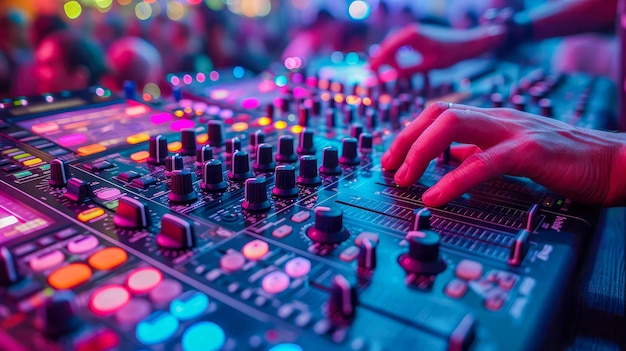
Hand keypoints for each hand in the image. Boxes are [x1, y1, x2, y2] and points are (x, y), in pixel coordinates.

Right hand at [369, 24, 505, 77]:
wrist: (468, 44)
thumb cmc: (451, 53)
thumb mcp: (428, 65)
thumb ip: (407, 70)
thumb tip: (388, 77)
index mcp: (412, 36)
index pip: (388, 49)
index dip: (378, 61)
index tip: (371, 72)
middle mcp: (411, 31)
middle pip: (388, 45)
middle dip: (379, 59)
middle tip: (370, 73)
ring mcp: (415, 33)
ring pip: (393, 45)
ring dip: (386, 58)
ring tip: (379, 70)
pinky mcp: (418, 37)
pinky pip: (401, 45)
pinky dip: (395, 55)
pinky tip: (393, 65)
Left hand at [381, 102, 625, 206]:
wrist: (611, 163)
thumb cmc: (563, 160)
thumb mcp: (511, 152)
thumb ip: (479, 150)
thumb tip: (450, 155)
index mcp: (491, 120)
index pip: (439, 113)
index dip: (410, 133)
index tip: (392, 158)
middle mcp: (498, 118)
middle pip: (438, 112)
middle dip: (406, 139)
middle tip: (390, 168)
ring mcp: (513, 130)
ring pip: (453, 125)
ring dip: (420, 152)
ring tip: (406, 179)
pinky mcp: (529, 151)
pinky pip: (482, 162)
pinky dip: (453, 179)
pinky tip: (436, 196)